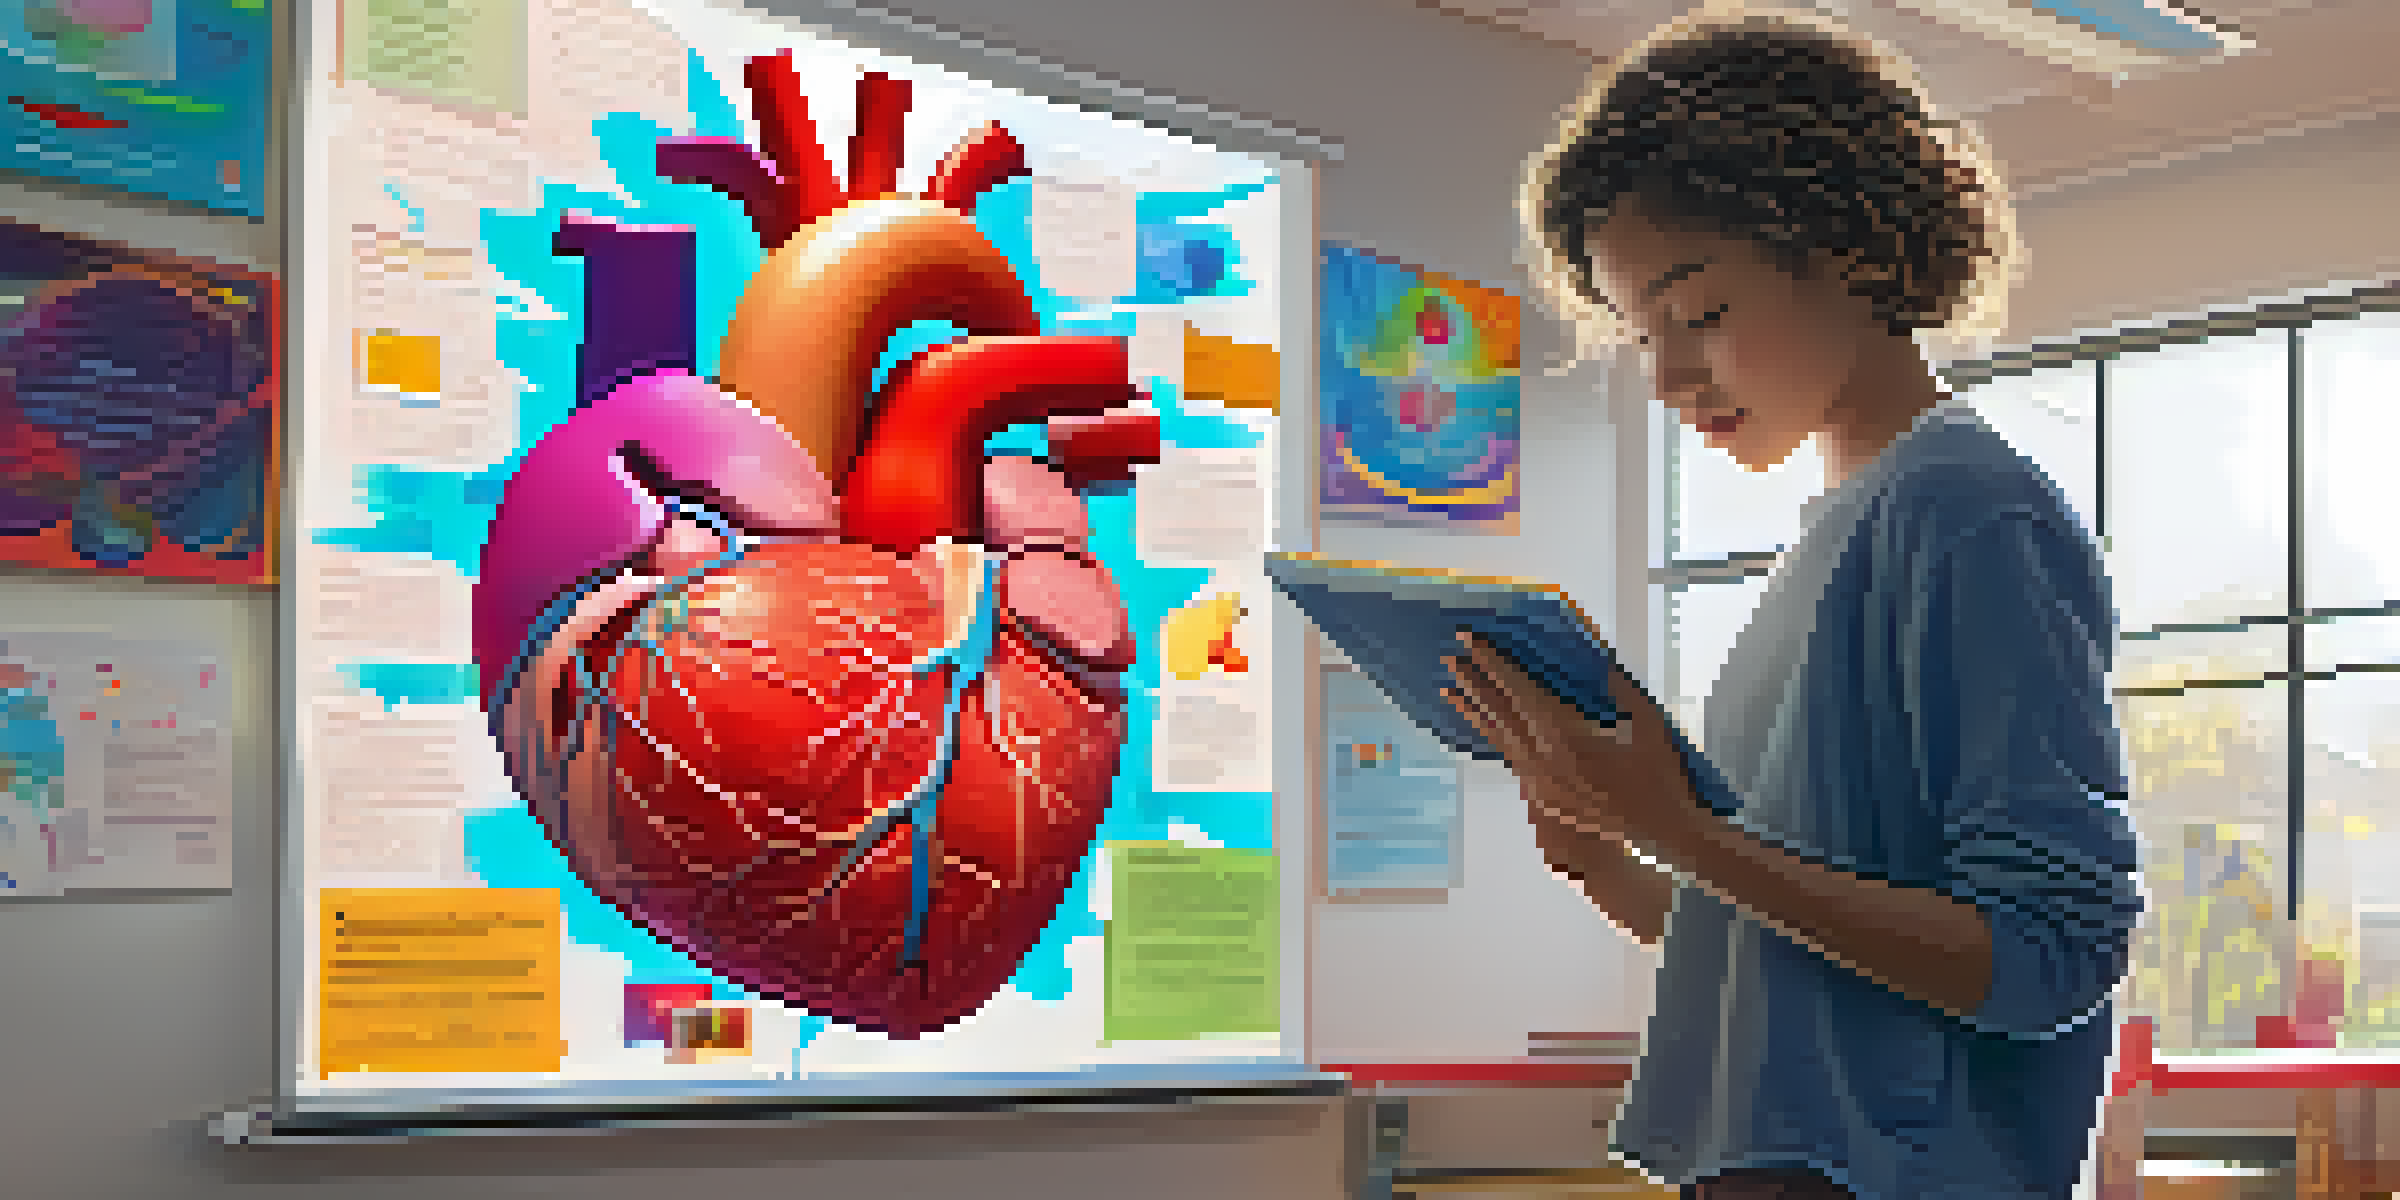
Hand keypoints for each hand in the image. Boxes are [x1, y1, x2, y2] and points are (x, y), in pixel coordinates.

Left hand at [1441, 631, 1702, 852]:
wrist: (1658, 834)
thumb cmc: (1656, 777)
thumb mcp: (1646, 723)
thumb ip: (1619, 688)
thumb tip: (1599, 661)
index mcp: (1565, 734)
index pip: (1518, 689)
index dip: (1492, 663)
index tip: (1470, 641)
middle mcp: (1542, 757)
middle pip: (1499, 713)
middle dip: (1474, 683)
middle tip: (1450, 659)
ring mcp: (1538, 781)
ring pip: (1500, 739)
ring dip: (1475, 712)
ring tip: (1451, 691)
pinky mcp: (1541, 798)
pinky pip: (1511, 759)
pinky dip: (1496, 739)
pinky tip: (1486, 728)